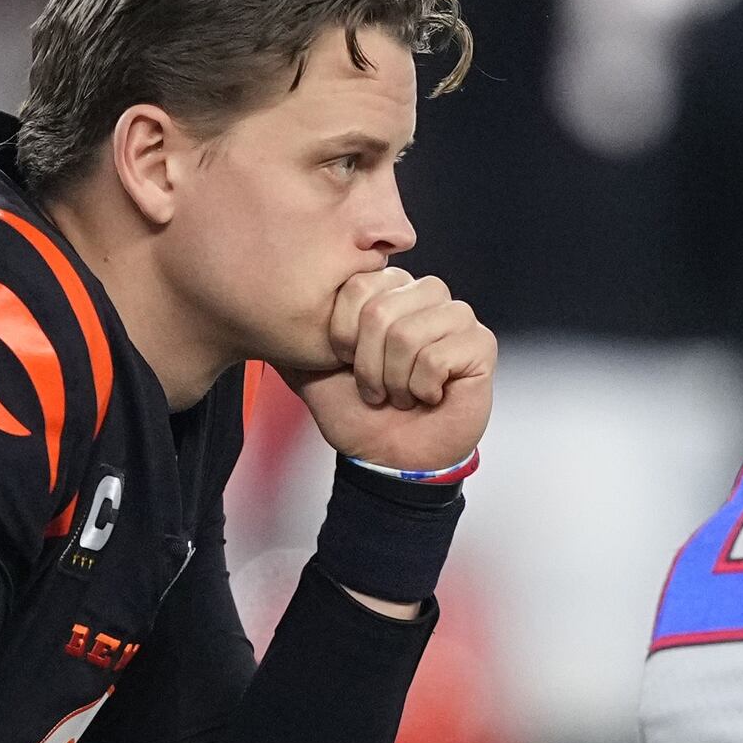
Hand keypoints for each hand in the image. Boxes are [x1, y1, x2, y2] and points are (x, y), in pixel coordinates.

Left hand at [297, 270, 492, 477]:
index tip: (347, 365)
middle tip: (377, 388)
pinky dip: (421, 389)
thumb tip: (261, 302)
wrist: (389, 457)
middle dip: (368, 365)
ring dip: (395, 380)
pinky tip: (429, 397)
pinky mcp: (481, 345)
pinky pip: (437, 357)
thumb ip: (296, 331)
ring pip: (408, 334)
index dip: (342, 336)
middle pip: (381, 310)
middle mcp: (426, 294)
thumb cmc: (358, 412)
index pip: (357, 285)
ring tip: (402, 393)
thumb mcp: (313, 368)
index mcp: (389, 289)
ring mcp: (457, 316)